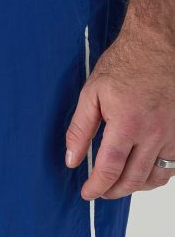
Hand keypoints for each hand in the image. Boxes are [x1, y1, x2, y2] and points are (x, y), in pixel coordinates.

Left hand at [65, 20, 174, 199]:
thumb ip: (79, 130)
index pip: (110, 169)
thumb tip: (72, 160)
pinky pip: (174, 165)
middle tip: (100, 191)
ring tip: (119, 184)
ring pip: (157, 177)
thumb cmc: (125, 64)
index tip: (87, 192)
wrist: (159, 44)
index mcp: (128, 123)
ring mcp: (174, 133)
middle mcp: (155, 132)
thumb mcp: (91, 94)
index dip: (96, 186)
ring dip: (136, 186)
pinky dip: (158, 175)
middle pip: (134, 179)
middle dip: (113, 191)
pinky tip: (143, 172)